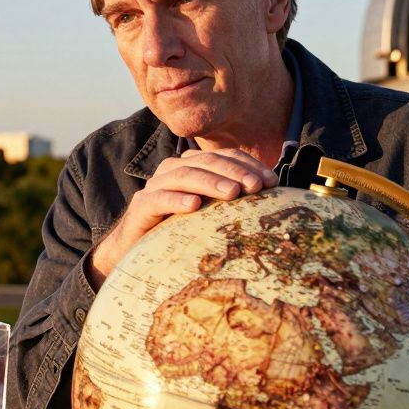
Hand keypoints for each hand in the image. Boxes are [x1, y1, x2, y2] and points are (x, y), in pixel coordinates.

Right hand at [86, 148, 276, 287]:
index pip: (223, 156)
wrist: (136, 251)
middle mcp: (173, 171)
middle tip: (255, 187)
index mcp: (192, 167)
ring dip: (210, 182)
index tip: (271, 180)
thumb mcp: (209, 214)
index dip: (247, 164)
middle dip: (233, 172)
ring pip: (184, 175)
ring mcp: (155, 187)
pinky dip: (176, 199)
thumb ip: (231, 201)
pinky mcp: (141, 206)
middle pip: (206, 162)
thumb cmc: (179, 231)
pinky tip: (194, 205)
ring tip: (233, 193)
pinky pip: (158, 198)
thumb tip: (272, 198)